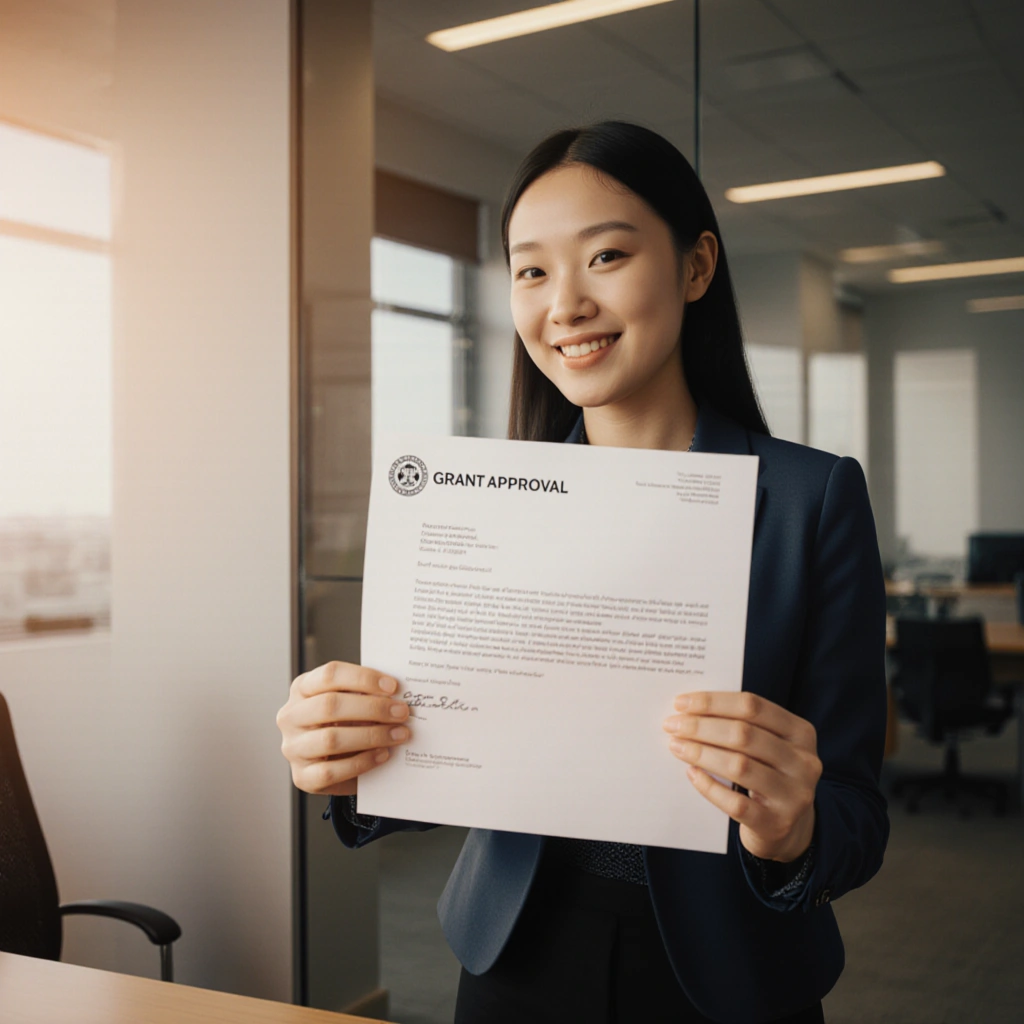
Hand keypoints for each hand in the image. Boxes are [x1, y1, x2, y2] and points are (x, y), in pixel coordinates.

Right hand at [276, 661, 410, 796]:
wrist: (334, 762)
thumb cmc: (346, 723)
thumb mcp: (351, 702)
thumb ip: (367, 694)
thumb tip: (398, 694)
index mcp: (302, 688)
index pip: (330, 674)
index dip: (363, 678)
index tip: (393, 686)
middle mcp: (291, 716)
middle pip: (330, 705)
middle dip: (372, 708)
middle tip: (401, 712)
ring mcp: (293, 748)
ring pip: (330, 739)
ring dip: (372, 736)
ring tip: (398, 734)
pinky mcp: (301, 777)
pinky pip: (331, 771)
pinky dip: (362, 762)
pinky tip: (383, 754)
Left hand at [662, 691, 820, 861]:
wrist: (788, 827)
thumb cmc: (767, 774)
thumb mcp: (767, 746)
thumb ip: (741, 726)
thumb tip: (690, 710)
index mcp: (801, 732)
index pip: (752, 706)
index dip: (713, 702)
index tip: (680, 703)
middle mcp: (803, 762)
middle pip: (744, 734)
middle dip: (701, 727)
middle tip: (672, 725)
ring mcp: (794, 795)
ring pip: (740, 766)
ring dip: (702, 753)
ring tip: (677, 746)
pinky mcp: (777, 823)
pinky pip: (736, 803)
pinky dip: (710, 786)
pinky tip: (692, 774)